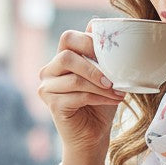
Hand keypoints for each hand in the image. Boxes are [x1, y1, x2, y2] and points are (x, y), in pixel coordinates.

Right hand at [37, 28, 124, 164]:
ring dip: (101, 86)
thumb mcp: (105, 76)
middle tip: (113, 78)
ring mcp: (47, 88)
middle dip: (93, 66)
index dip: (88, 41)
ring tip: (118, 92)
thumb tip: (106, 27)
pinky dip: (99, 98)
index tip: (111, 54)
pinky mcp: (52, 104)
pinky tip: (113, 100)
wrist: (93, 137)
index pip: (68, 38)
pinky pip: (78, 96)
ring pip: (74, 79)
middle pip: (66, 56)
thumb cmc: (100, 105)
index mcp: (61, 59)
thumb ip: (102, 55)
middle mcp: (49, 71)